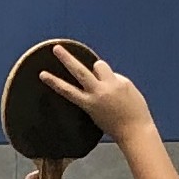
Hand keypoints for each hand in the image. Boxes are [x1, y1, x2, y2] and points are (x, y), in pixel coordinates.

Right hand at [37, 45, 153, 139]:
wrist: (136, 130)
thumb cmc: (115, 126)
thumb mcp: (97, 113)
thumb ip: (94, 94)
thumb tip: (95, 76)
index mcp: (89, 104)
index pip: (67, 91)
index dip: (54, 82)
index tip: (43, 74)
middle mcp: (99, 92)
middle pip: (79, 71)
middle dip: (66, 59)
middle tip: (56, 48)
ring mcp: (112, 85)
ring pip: (99, 65)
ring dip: (98, 69)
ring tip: (103, 80)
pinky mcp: (124, 82)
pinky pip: (114, 75)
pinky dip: (114, 82)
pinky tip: (121, 94)